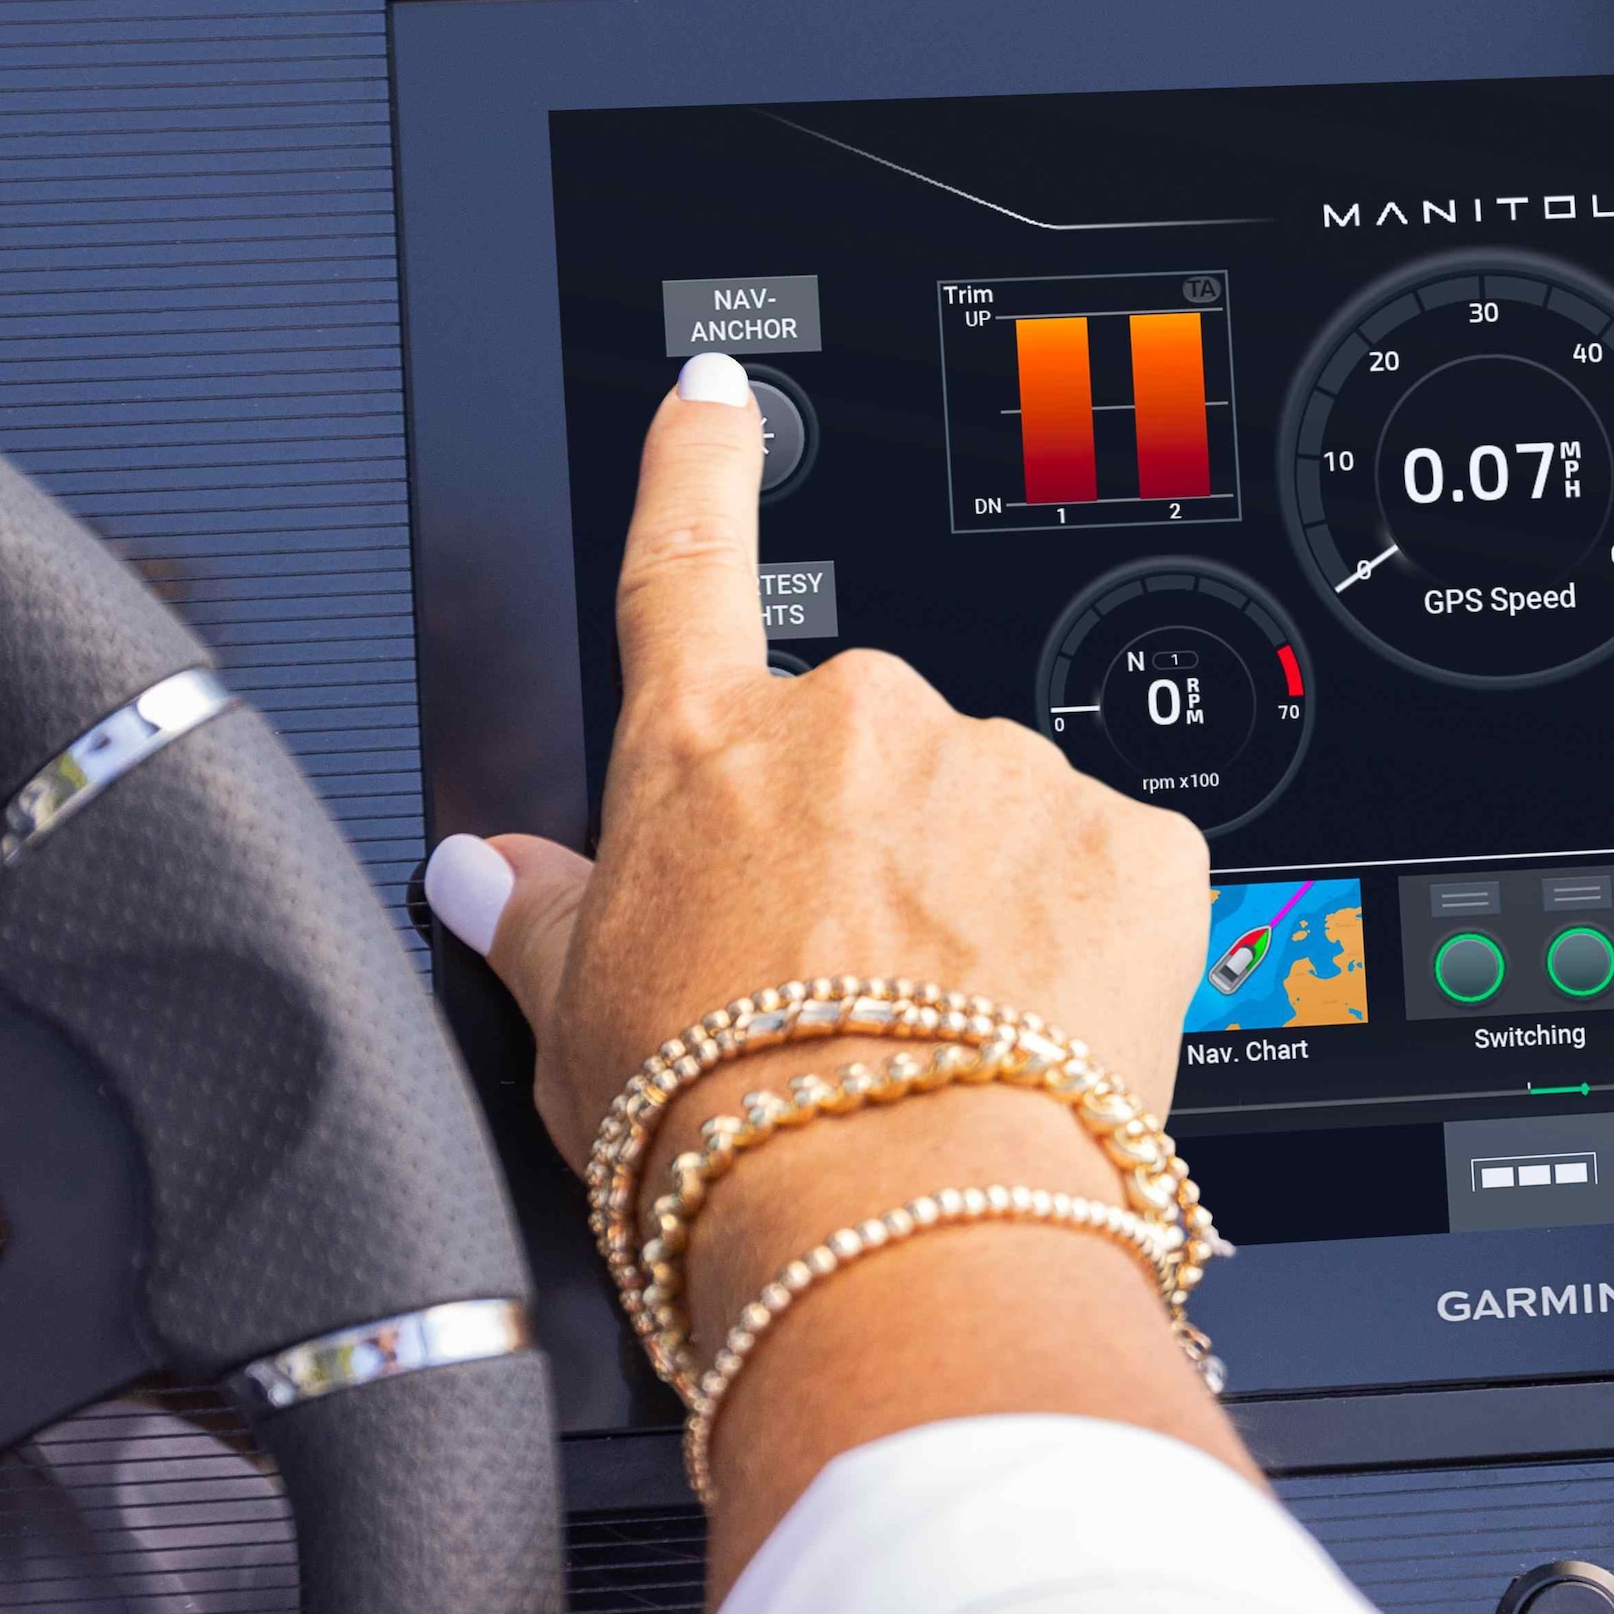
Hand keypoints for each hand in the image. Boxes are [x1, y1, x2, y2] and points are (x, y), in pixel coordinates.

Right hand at [428, 355, 1252, 1575]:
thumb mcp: (573, 1025)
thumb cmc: (718, 1134)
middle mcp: (859, 719)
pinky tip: (1037, 1036)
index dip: (696, 465)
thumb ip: (533, 917)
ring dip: (982, 902)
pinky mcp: (1134, 846)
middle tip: (849, 988)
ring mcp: (1003, 771)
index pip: (684, 561)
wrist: (887, 1218)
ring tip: (943, 1041)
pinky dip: (1087, 948)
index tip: (716, 395)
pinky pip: (1112, 877)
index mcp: (704, 749)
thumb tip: (479, 868)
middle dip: (870, 845)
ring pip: (997, 817)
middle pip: (867, 751)